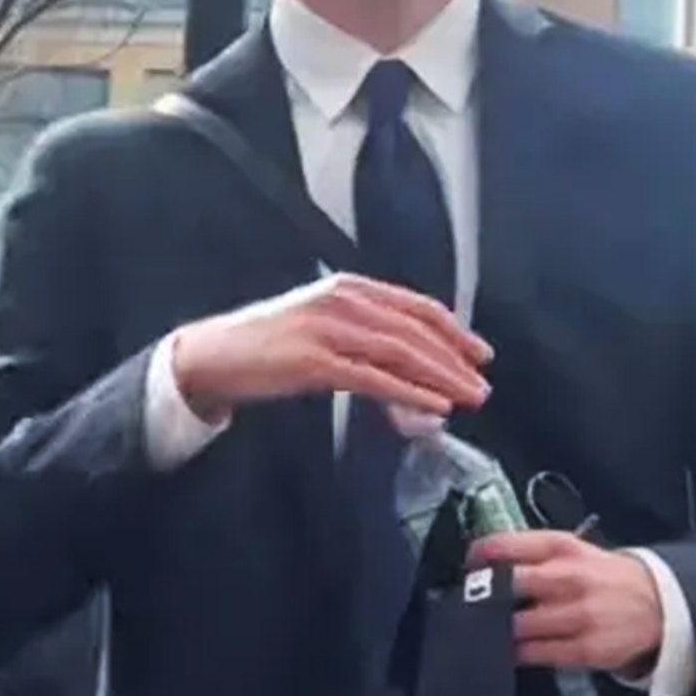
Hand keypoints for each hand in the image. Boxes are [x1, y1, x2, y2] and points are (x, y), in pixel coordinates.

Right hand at [170, 273, 489, 424]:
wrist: (213, 355)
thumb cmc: (270, 344)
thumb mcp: (325, 324)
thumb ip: (367, 334)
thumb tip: (414, 363)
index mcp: (351, 288)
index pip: (418, 307)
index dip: (455, 331)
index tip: (481, 355)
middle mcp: (344, 301)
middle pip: (416, 331)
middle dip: (455, 361)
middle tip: (482, 386)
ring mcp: (329, 329)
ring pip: (402, 353)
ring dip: (442, 378)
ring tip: (468, 398)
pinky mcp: (314, 362)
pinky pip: (374, 378)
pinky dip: (410, 393)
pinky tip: (433, 406)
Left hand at [469, 531, 663, 673]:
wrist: (658, 604)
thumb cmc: (606, 577)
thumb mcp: (575, 551)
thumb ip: (533, 554)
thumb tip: (484, 565)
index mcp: (564, 548)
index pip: (508, 545)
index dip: (480, 556)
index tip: (469, 566)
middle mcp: (569, 578)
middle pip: (508, 585)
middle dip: (483, 596)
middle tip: (471, 604)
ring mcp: (577, 615)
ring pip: (517, 626)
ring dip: (497, 630)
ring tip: (489, 630)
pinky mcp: (583, 649)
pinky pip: (534, 654)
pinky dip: (517, 653)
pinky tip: (512, 649)